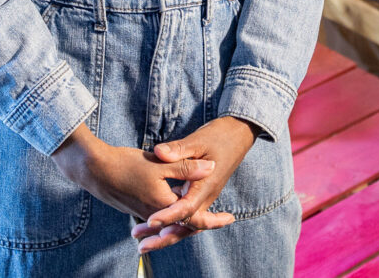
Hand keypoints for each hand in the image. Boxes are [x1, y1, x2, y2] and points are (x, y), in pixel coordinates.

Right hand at [50, 122, 234, 228]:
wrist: (94, 169)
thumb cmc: (126, 164)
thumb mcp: (159, 163)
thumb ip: (185, 167)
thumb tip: (211, 168)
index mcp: (164, 206)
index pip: (195, 218)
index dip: (214, 219)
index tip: (230, 218)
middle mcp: (155, 215)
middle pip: (185, 223)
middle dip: (204, 221)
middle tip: (223, 218)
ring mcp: (145, 212)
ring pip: (172, 220)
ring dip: (187, 218)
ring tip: (204, 213)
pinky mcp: (137, 206)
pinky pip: (161, 215)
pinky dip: (173, 214)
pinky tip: (176, 201)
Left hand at [131, 116, 260, 252]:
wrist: (238, 134)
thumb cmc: (220, 135)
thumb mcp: (198, 140)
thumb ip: (179, 149)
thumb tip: (159, 153)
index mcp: (206, 185)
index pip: (186, 208)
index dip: (168, 216)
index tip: (150, 221)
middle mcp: (206, 196)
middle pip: (185, 224)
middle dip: (163, 235)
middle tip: (140, 244)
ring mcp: (204, 196)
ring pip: (185, 221)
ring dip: (165, 230)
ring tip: (141, 238)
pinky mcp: (201, 193)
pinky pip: (186, 212)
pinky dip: (171, 219)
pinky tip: (156, 219)